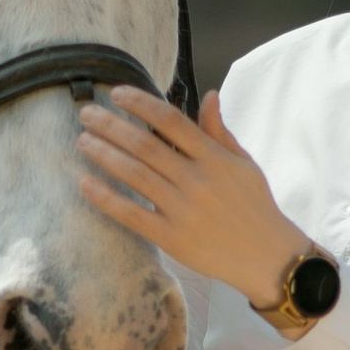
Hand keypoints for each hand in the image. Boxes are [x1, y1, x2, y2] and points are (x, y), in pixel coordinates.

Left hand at [78, 88, 310, 304]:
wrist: (267, 256)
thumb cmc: (254, 205)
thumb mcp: (244, 163)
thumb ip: (220, 131)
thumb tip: (209, 94)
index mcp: (215, 158)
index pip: (171, 121)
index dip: (141, 104)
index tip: (116, 94)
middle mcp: (197, 181)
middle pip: (145, 145)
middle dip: (111, 126)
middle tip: (86, 114)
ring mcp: (183, 210)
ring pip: (135, 176)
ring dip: (104, 155)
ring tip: (82, 141)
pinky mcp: (172, 239)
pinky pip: (132, 215)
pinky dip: (106, 198)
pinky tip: (86, 183)